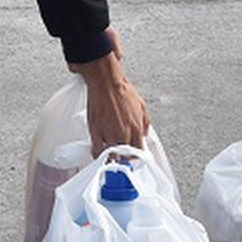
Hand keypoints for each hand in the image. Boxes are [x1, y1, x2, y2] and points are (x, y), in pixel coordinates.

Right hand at [68, 28, 149, 155]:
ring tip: (110, 156)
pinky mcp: (96, 132)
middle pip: (125, 156)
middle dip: (124, 158)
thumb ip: (145, 123)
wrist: (106, 83)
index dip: (135, 156)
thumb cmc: (122, 91)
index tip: (132, 156)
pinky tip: (99, 153)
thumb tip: (145, 134)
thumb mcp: (142, 106)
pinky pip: (97, 151)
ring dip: (112, 158)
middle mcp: (124, 134)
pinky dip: (98, 155)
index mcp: (137, 129)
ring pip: (112, 156)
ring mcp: (109, 134)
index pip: (139, 151)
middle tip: (121, 157)